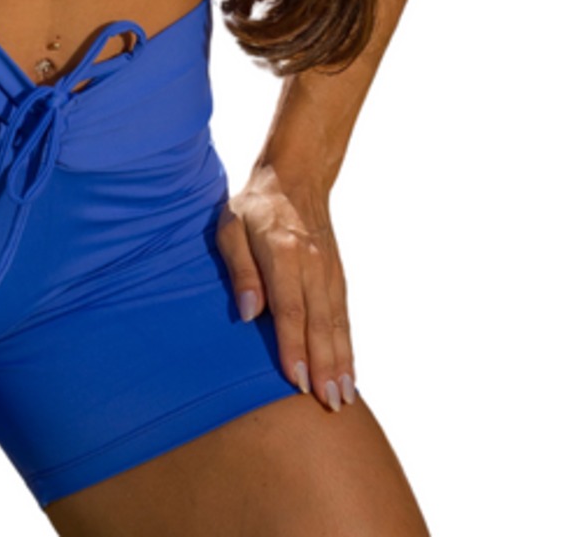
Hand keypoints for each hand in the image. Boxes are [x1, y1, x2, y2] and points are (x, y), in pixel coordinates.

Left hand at [215, 160, 357, 411]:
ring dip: (342, 362)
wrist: (295, 177)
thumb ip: (240, 270)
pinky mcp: (337, 276)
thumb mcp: (231, 228)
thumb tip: (248, 315)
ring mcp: (329, 271)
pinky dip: (348, 346)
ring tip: (344, 398)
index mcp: (284, 254)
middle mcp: (312, 265)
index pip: (290, 309)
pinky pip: (344, 316)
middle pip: (320, 323)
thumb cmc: (255, 206)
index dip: (294, 347)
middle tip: (328, 404)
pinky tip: (350, 372)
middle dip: (325, 367)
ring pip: (338, 323)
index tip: (297, 380)